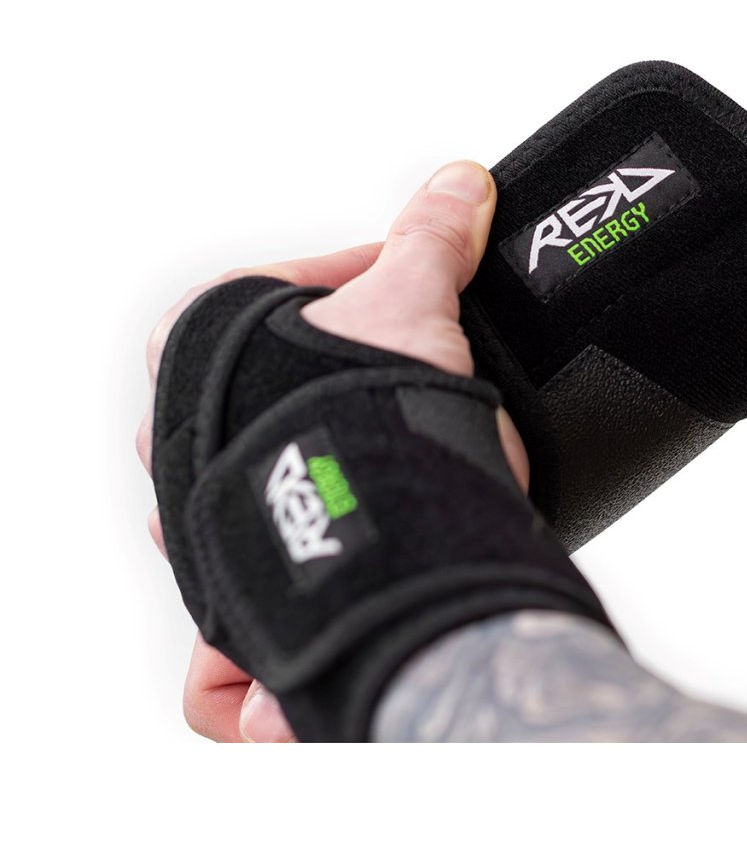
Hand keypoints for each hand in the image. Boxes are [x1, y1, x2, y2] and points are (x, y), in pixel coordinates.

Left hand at [137, 161, 528, 741]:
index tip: (419, 291)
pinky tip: (290, 640)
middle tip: (391, 388)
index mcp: (199, 346)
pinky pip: (221, 650)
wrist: (396, 535)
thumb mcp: (414, 305)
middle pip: (255, 399)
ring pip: (230, 503)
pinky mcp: (238, 602)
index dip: (366, 281)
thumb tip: (459, 184)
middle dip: (321, 388)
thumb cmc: (377, 419)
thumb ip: (432, 238)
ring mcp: (207, 522)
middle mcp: (184, 442)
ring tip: (369, 486)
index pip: (284, 288)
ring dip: (289, 494)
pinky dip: (245, 665)